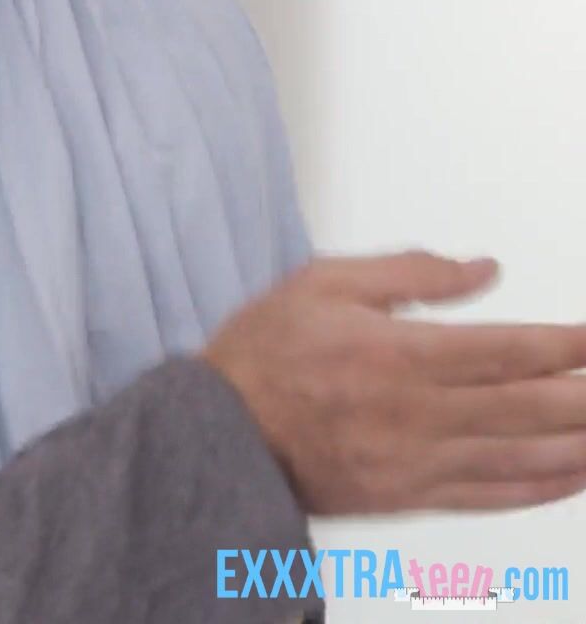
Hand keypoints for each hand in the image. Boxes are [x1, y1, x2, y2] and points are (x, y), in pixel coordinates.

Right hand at [204, 252, 585, 514]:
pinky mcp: (407, 495)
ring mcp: (416, 461)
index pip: (508, 351)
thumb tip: (480, 271)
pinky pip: (490, 495)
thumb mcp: (320, 283)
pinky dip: (540, 486)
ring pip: (521, 456)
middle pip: (529, 407)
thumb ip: (407, 272)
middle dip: (585, 396)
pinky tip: (572, 473)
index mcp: (398, 355)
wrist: (216, 434)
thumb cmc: (261, 356)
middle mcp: (416, 413)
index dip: (567, 347)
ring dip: (578, 443)